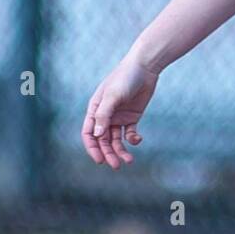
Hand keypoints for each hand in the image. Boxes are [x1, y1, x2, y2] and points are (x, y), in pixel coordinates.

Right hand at [81, 55, 159, 169]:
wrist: (145, 67)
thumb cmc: (125, 78)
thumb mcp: (112, 96)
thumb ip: (104, 115)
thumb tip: (98, 136)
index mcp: (95, 110)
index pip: (89, 133)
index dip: (92, 148)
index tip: (100, 160)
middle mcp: (105, 115)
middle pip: (103, 140)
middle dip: (108, 153)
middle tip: (116, 165)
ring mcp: (118, 117)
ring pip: (116, 140)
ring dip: (121, 151)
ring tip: (129, 161)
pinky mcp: (132, 117)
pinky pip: (129, 134)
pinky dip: (133, 140)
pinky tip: (137, 139)